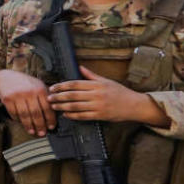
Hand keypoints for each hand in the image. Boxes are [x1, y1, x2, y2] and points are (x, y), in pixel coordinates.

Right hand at [0, 70, 54, 136]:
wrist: (6, 78)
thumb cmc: (26, 85)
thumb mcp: (38, 86)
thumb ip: (47, 97)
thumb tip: (57, 113)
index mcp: (40, 89)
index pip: (47, 107)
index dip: (50, 119)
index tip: (51, 127)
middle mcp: (29, 92)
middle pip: (36, 113)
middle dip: (40, 125)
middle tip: (42, 134)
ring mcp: (17, 95)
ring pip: (25, 115)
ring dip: (29, 125)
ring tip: (32, 132)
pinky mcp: (7, 99)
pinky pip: (14, 113)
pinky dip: (18, 120)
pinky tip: (22, 123)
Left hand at [48, 66, 162, 124]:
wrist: (135, 105)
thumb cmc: (120, 92)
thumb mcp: (106, 81)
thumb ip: (91, 75)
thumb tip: (79, 66)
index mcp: (97, 85)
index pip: (75, 84)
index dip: (61, 86)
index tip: (52, 87)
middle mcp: (96, 95)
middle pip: (72, 95)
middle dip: (58, 96)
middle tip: (49, 97)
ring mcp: (98, 106)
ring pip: (76, 106)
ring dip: (62, 106)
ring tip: (53, 106)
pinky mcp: (100, 116)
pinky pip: (83, 116)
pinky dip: (72, 115)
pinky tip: (65, 114)